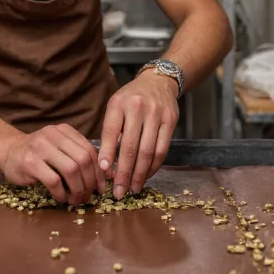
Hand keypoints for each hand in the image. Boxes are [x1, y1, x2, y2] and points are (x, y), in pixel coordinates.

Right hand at [0, 124, 105, 204]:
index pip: (89, 150)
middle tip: (87, 196)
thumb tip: (108, 175)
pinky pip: (54, 181)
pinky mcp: (30, 163)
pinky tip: (61, 198)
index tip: (99, 187)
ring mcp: (40, 148)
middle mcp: (53, 135)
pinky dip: (61, 193)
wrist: (8, 151)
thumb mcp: (59, 148)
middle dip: (89, 182)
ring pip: (71, 170)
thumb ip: (80, 157)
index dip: (98, 171)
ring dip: (77, 189)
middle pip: (83, 159)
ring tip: (75, 199)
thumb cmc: (37, 153)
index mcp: (64, 131)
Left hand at [98, 71, 178, 198]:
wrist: (158, 81)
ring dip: (140, 174)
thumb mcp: (115, 107)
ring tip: (133, 188)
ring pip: (148, 151)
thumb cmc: (131, 99)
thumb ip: (110, 132)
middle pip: (130, 147)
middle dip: (124, 172)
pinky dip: (154, 166)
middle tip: (119, 191)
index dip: (107, 154)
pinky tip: (146, 175)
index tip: (103, 172)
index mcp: (118, 104)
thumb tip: (105, 165)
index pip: (110, 132)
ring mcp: (156, 114)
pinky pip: (162, 150)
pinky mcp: (170, 121)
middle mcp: (138, 108)